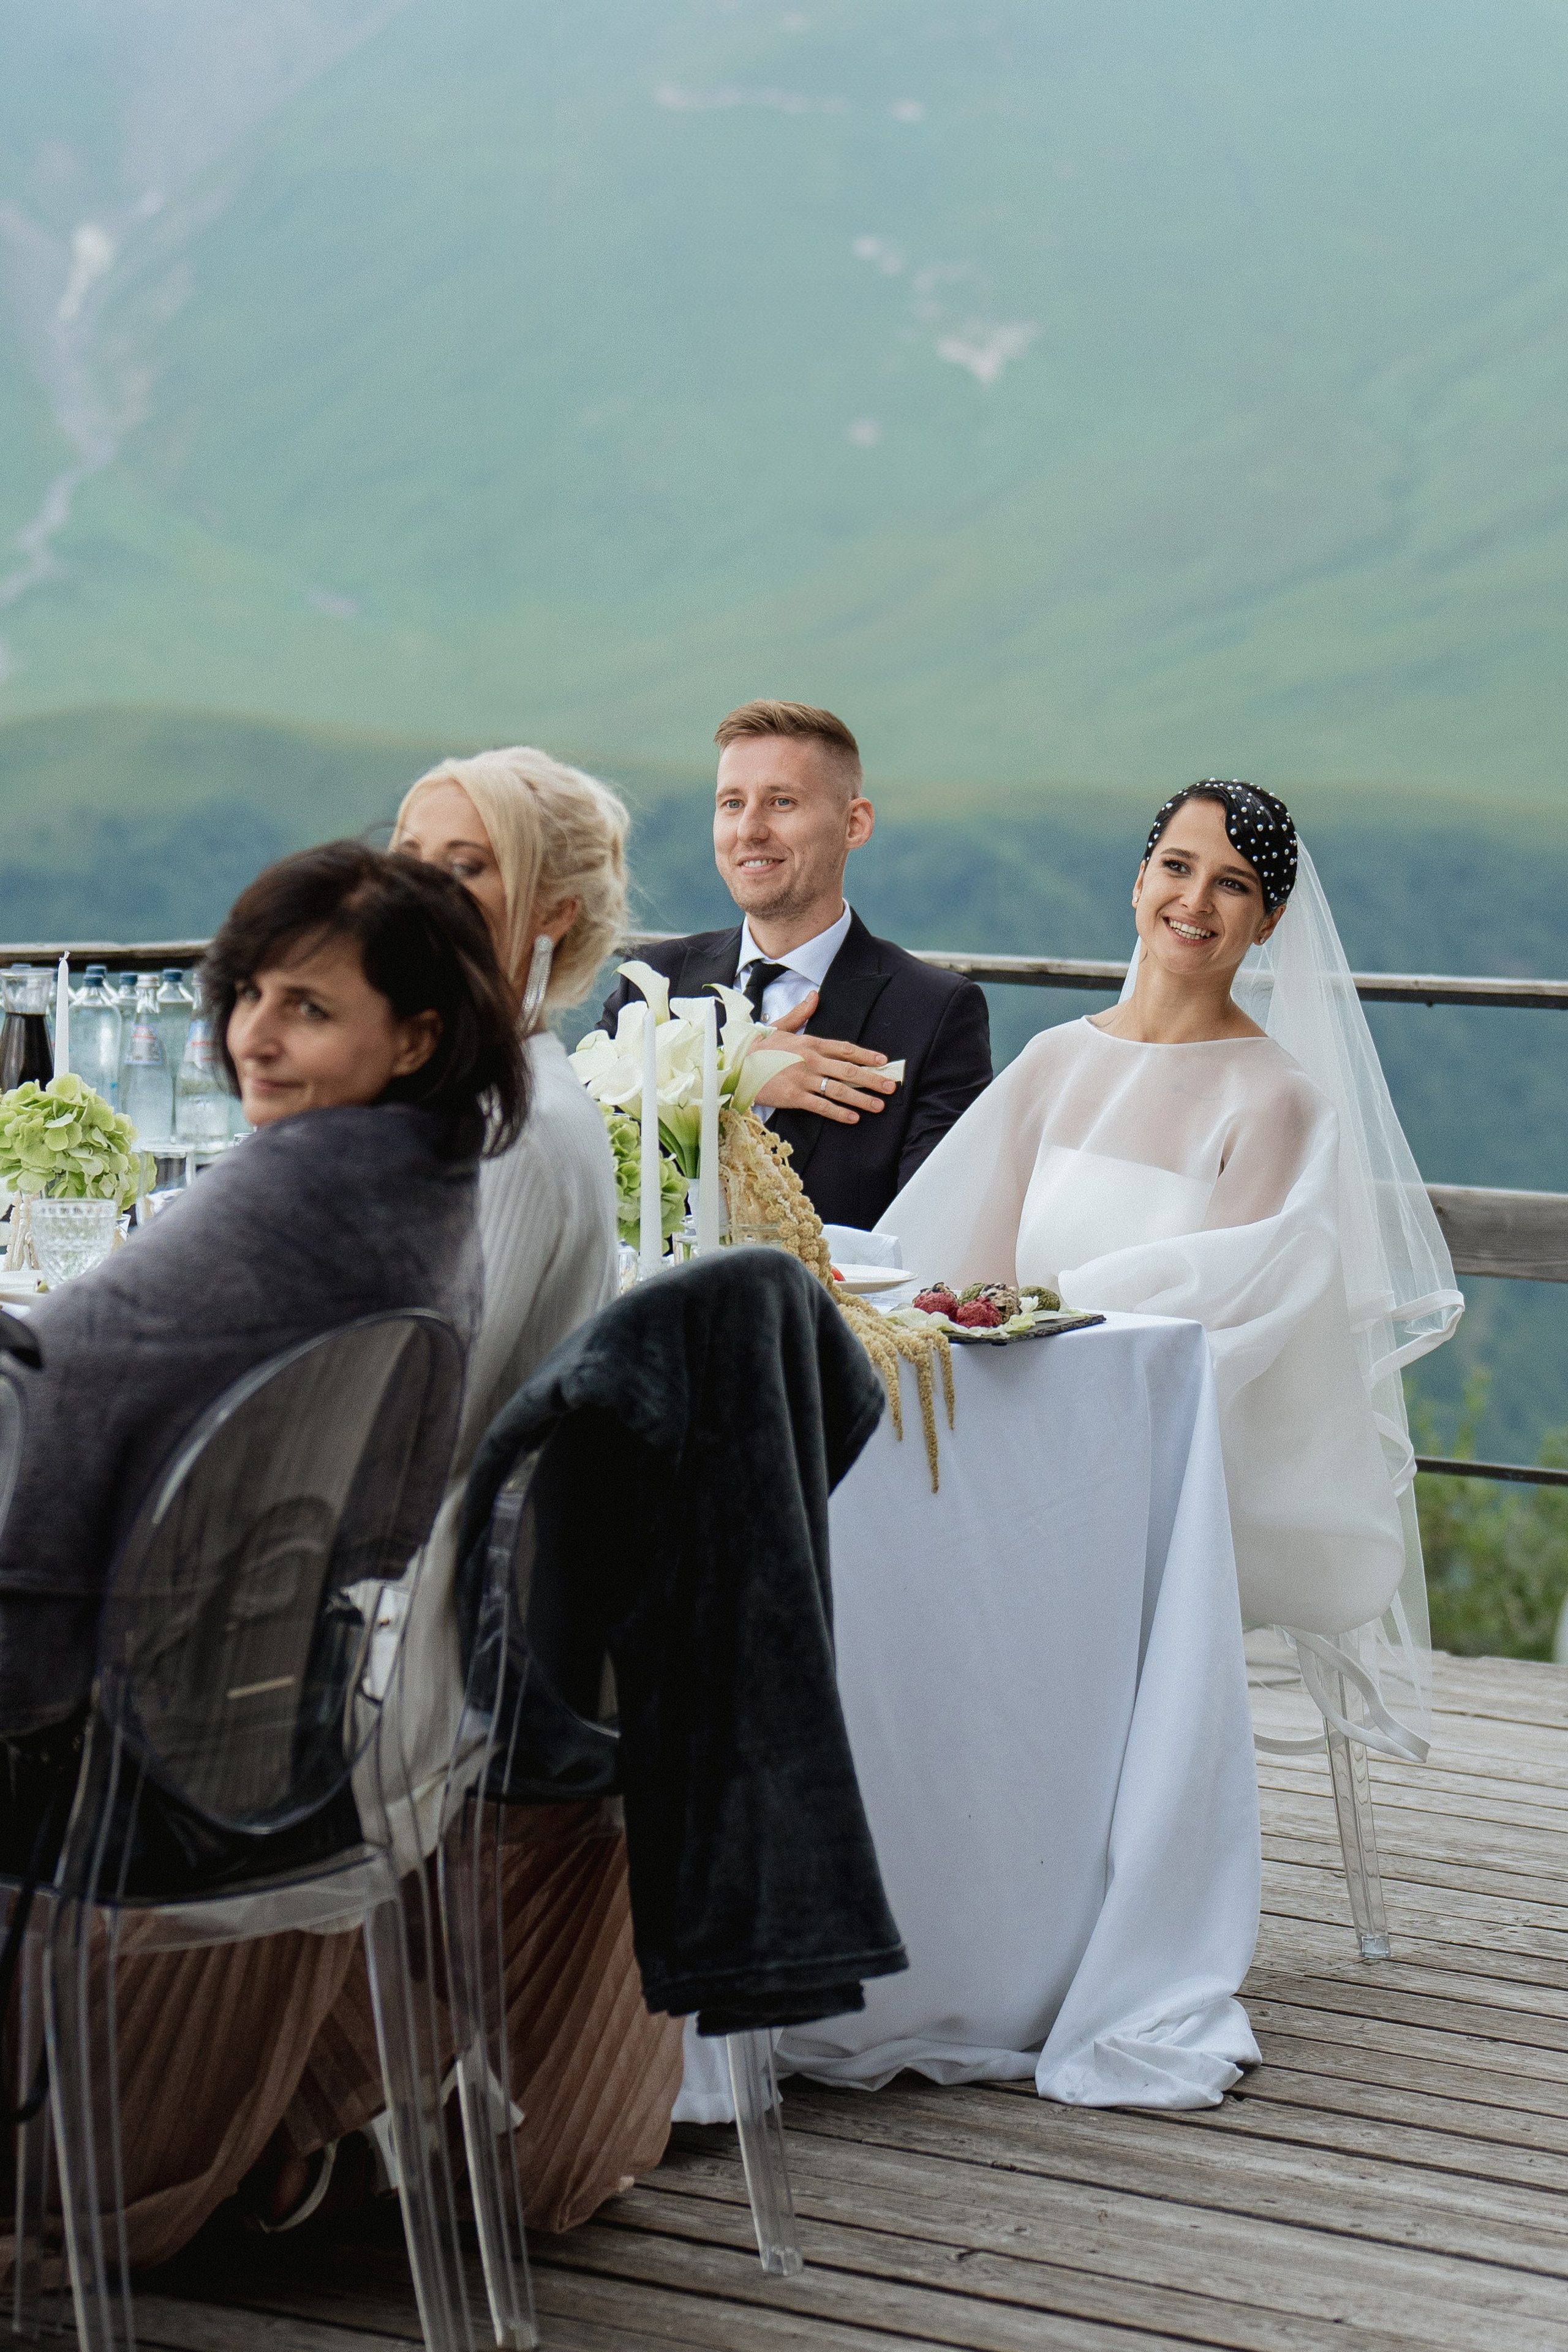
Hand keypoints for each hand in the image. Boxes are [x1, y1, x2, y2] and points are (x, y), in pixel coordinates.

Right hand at [749, 992, 899, 1123]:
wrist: (735, 1065)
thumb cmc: (757, 1048)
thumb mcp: (780, 1026)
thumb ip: (800, 1013)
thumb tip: (815, 995)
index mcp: (810, 1042)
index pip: (845, 1048)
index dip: (867, 1055)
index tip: (883, 1062)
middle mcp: (811, 1060)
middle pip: (849, 1069)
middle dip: (872, 1079)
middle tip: (890, 1086)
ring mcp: (803, 1078)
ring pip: (839, 1089)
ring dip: (862, 1099)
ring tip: (879, 1106)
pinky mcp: (794, 1096)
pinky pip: (821, 1105)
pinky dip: (839, 1113)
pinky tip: (853, 1118)